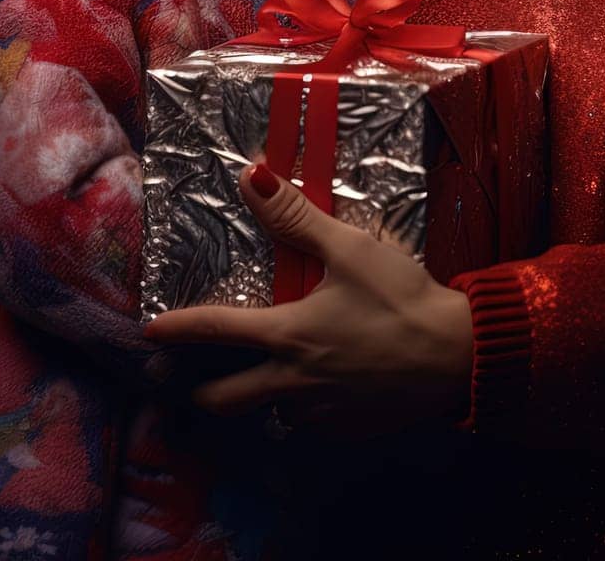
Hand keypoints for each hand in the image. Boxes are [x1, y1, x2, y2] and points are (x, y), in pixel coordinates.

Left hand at [142, 163, 473, 436]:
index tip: (149, 333)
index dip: (177, 330)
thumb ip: (296, 216)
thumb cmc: (401, 298)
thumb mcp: (349, 248)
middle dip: (196, 392)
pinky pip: (307, 421)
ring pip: (268, 413)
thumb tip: (250, 177)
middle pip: (224, 400)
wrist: (456, 356)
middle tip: (178, 383)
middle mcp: (293, 382)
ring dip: (254, 400)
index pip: (215, 332)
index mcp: (287, 336)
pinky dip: (298, 407)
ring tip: (249, 383)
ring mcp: (320, 412)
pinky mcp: (348, 428)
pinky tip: (311, 390)